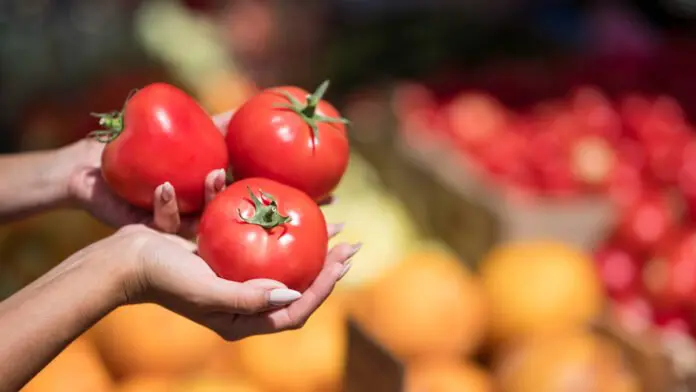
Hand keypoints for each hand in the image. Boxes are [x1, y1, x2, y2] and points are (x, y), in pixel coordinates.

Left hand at [64, 111, 235, 236]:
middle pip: (221, 209)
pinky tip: (164, 187)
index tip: (261, 164)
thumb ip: (214, 124)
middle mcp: (195, 212)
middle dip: (229, 193)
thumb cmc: (137, 145)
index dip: (250, 183)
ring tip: (211, 176)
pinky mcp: (148, 230)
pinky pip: (162, 223)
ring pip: (197, 221)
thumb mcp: (179, 130)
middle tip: (229, 171)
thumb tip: (250, 108)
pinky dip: (166, 207)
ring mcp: (173, 223)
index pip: (235, 190)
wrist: (89, 166)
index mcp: (207, 192)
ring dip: (206, 200)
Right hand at [100, 222, 356, 339]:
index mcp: (242, 317)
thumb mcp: (207, 291)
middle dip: (325, 264)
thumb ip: (248, 296)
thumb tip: (293, 294)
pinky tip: (285, 201)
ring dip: (306, 240)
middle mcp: (242, 300)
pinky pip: (255, 239)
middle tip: (350, 242)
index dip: (325, 288)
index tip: (344, 260)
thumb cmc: (163, 278)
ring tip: (332, 219)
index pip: (296, 310)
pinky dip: (270, 222)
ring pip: (282, 259)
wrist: (125, 259)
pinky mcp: (223, 255)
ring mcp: (234, 276)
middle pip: (295, 285)